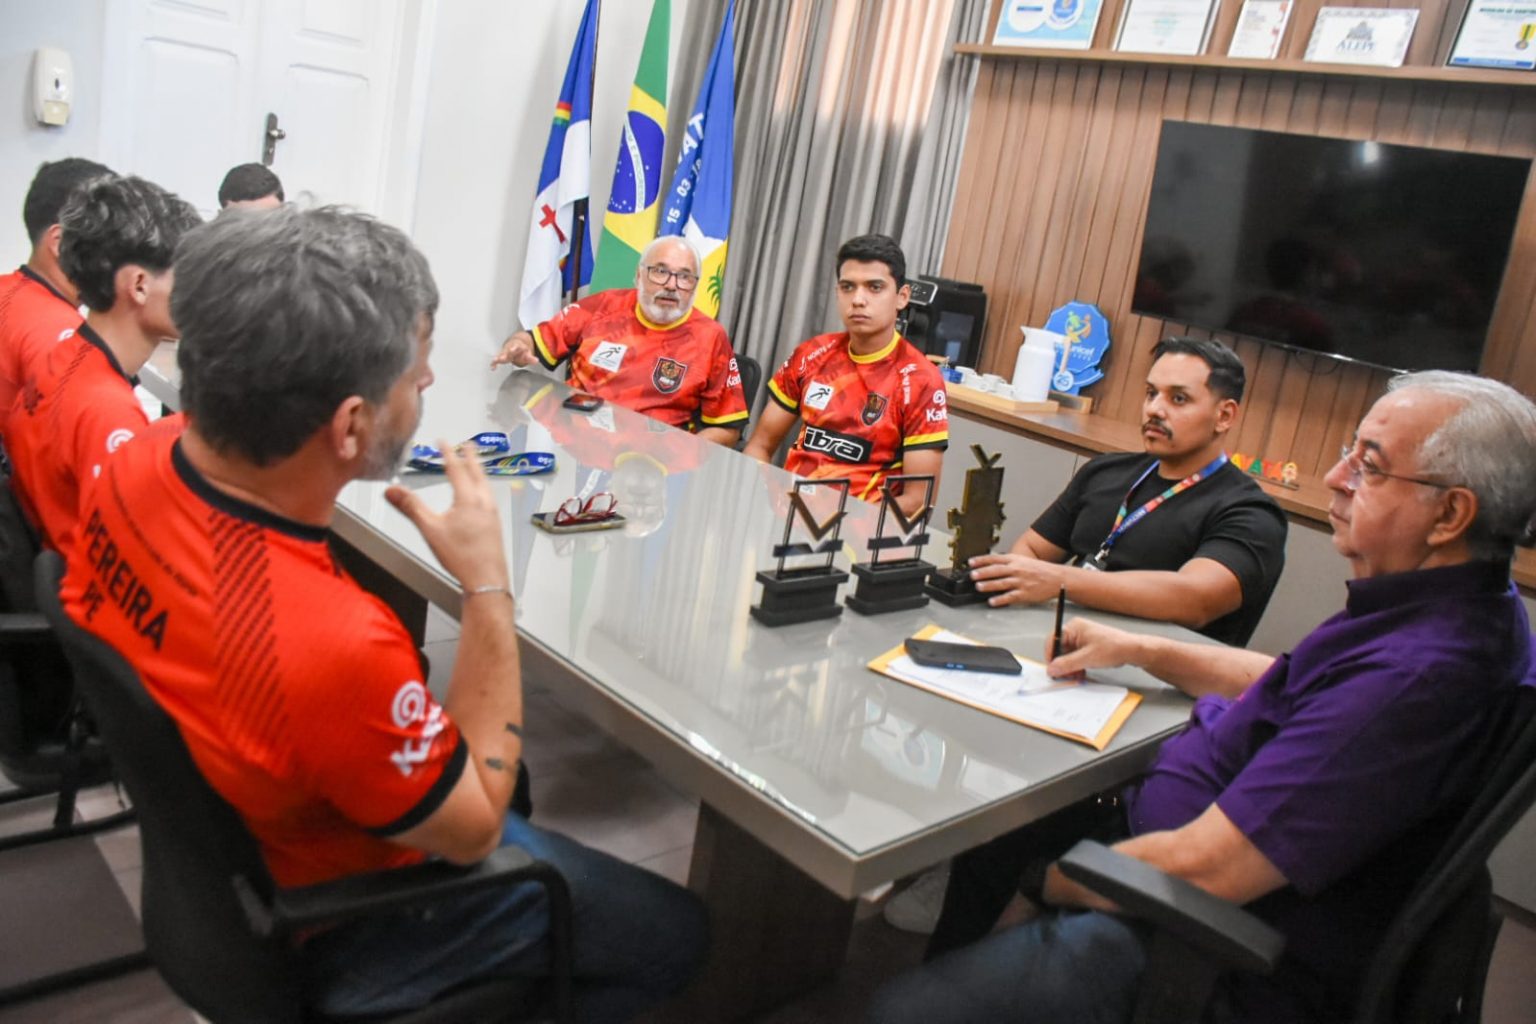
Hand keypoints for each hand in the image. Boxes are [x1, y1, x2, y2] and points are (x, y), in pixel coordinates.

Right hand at [385, 439, 510, 593]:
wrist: (486, 579)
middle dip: (471, 458)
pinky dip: (483, 487)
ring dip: (478, 472)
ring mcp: (493, 514)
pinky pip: (489, 497)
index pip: (456, 469)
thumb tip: (391, 489)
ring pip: (486, 485)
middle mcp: (484, 502)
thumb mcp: (431, 530)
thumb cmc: (460, 556)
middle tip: (469, 445)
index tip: (443, 441)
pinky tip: (481, 497)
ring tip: (475, 467)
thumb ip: (411, 507)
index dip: (448, 453)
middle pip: (477, 473)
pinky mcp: (495, 525)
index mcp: (469, 499)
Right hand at [490, 331, 536, 368]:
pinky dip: (494, 363)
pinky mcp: (500, 356)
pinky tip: (492, 367)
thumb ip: (531, 358)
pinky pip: (496, 359)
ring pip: (501, 354)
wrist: (515, 343)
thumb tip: (536, 360)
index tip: (512, 349)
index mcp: (517, 346)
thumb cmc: (521, 350)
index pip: (516, 346)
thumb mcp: (527, 353)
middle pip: (506, 351)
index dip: (514, 348)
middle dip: (504, 354)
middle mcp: (509, 348)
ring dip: (498, 357)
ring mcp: (504, 352)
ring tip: (496, 360)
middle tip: (502, 357)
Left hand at [968, 552, 1064, 606]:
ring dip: (989, 585)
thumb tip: (990, 565)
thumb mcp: (1023, 561)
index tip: (971, 563)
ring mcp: (1020, 582)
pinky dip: (1000, 600)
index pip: (995, 559)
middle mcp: (1017, 570)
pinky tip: (992, 601)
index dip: (982, 560)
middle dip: (983, 573)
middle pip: (997, 571)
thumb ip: (1007, 563)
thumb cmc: (1039, 570)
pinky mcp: (1024, 594)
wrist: (1057, 578)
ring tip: (979, 587)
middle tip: (972, 575)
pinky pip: (1010, 597)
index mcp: (1015, 560)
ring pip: (1002, 583)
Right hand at [1045, 617, 1139, 679]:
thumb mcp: (1087, 658)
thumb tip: (1052, 668)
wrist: (1131, 650)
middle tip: (1065, 676)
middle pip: (1059, 649)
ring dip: (1070, 668)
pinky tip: (1080, 674)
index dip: (1050, 655)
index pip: (1053, 640)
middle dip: (1062, 664)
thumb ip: (1067, 664)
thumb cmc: (1114, 647)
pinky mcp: (1087, 647)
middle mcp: (1076, 631)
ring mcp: (1081, 639)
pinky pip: (1075, 658)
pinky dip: (1076, 667)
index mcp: (1074, 627)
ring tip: (1075, 676)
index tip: (1052, 669)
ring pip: (1067, 656)